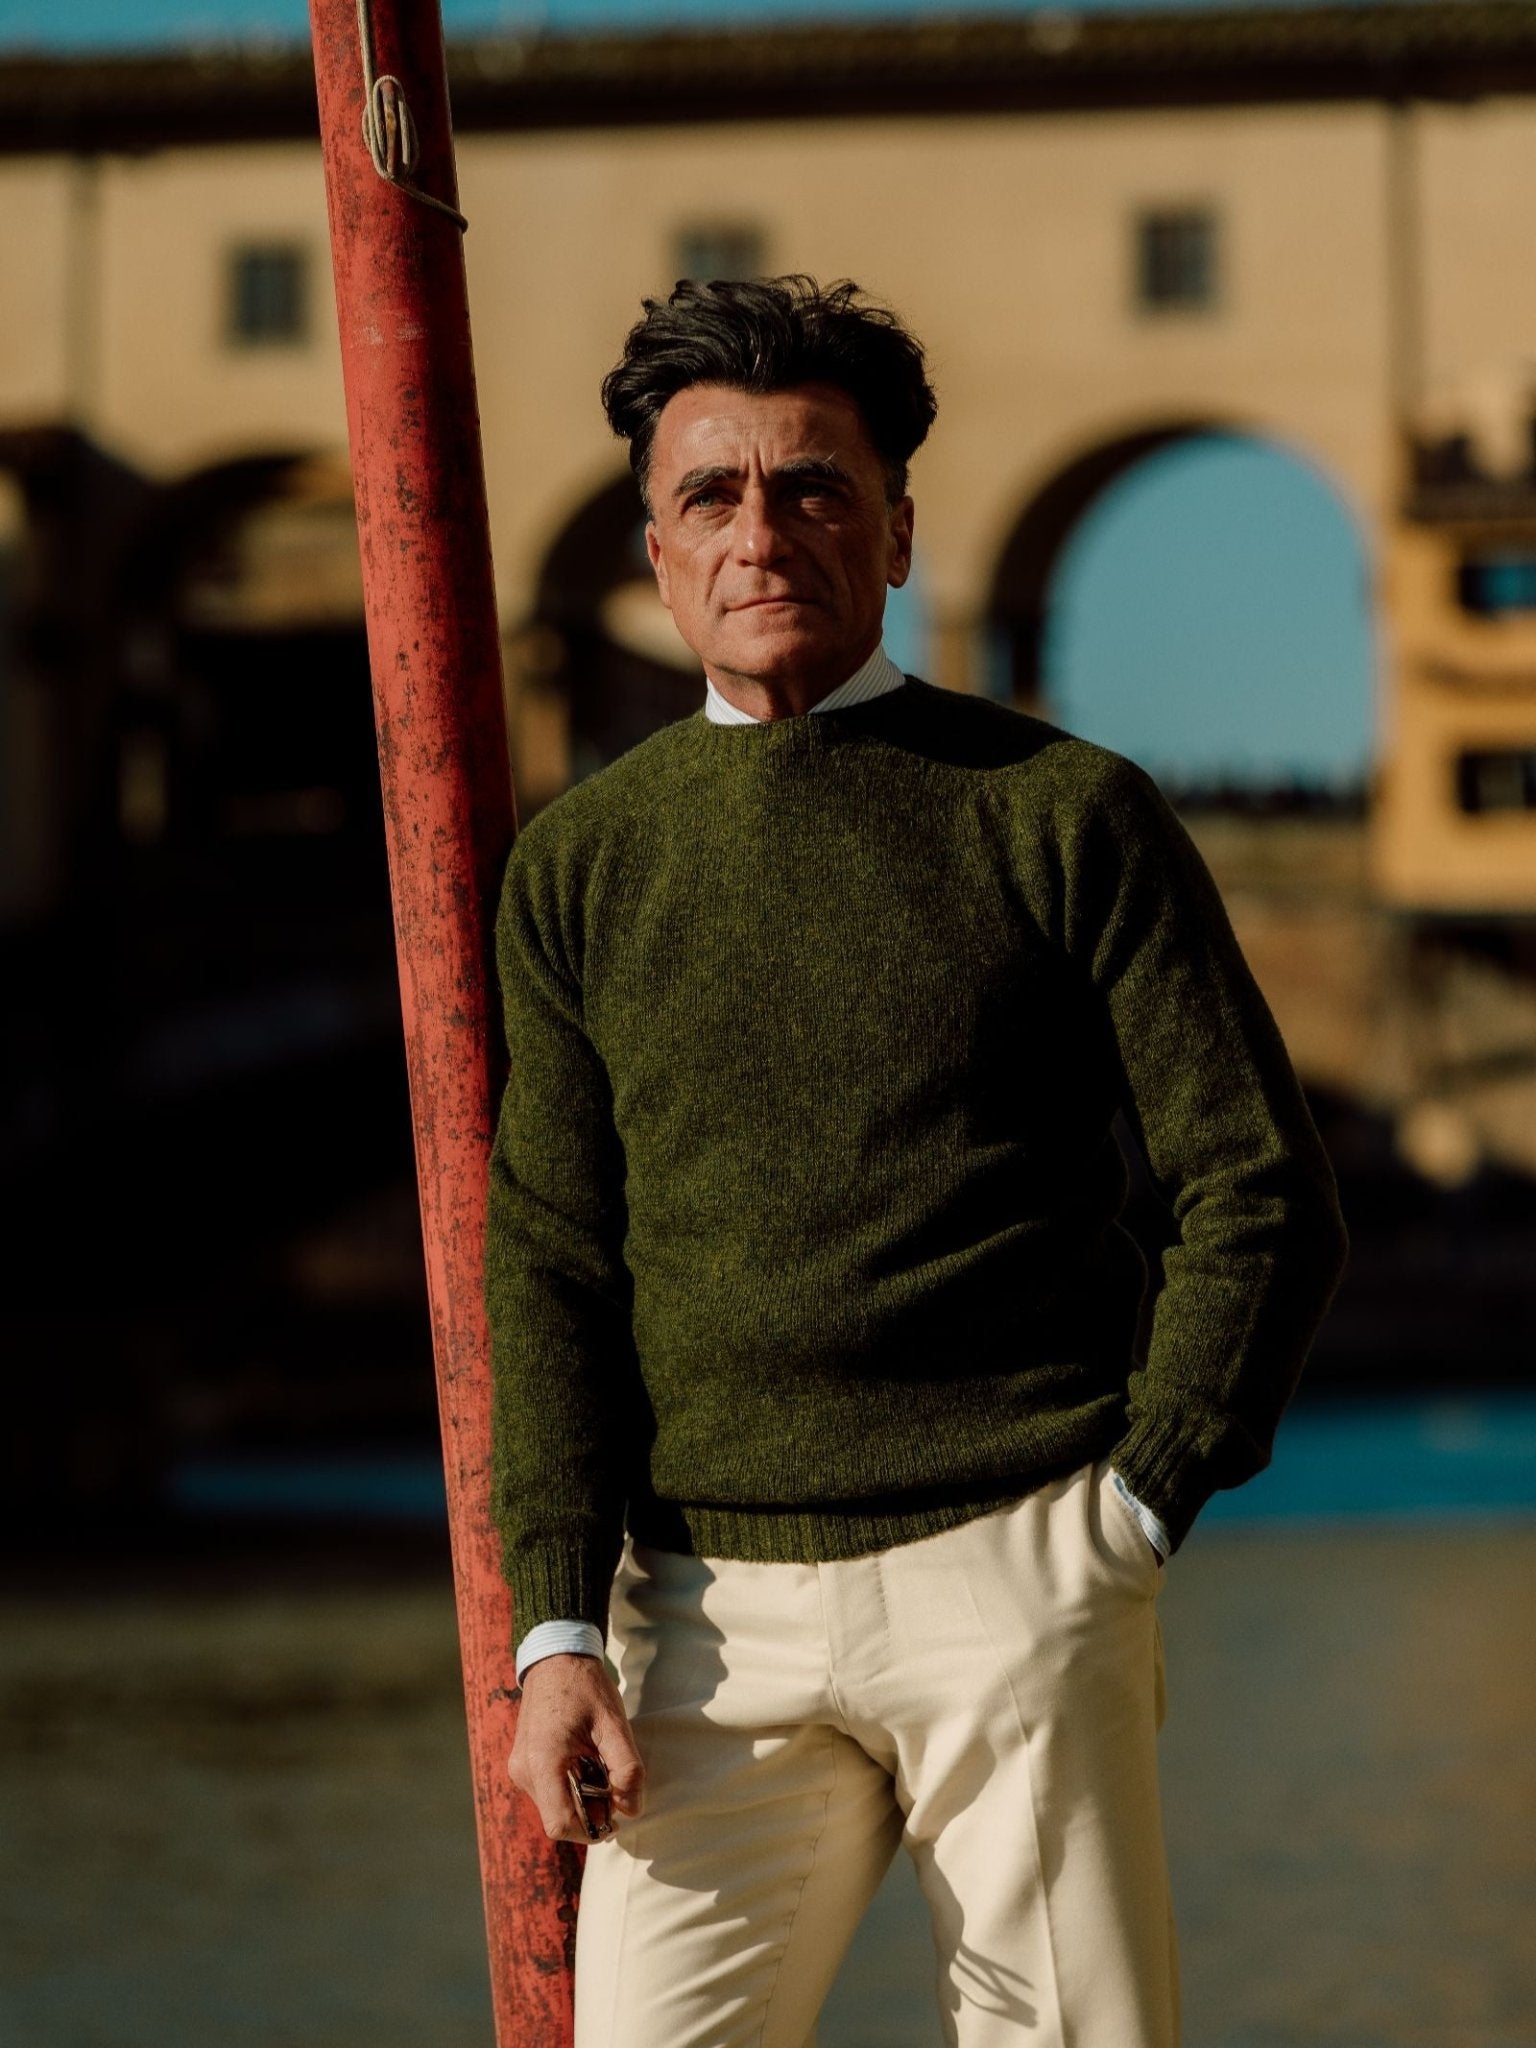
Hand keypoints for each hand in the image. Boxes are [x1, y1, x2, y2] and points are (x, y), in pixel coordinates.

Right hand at [508, 1653, 645, 1844]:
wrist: (555, 1658)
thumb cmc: (585, 1687)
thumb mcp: (614, 1723)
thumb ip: (627, 1768)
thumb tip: (632, 1811)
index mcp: (543, 1762)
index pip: (560, 1824)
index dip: (591, 1830)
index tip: (615, 1813)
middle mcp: (524, 1771)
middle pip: (560, 1818)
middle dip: (591, 1811)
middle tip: (612, 1780)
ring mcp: (520, 1769)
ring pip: (555, 1807)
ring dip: (582, 1798)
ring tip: (597, 1762)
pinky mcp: (523, 1765)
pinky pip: (549, 1791)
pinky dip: (571, 1787)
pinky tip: (584, 1760)